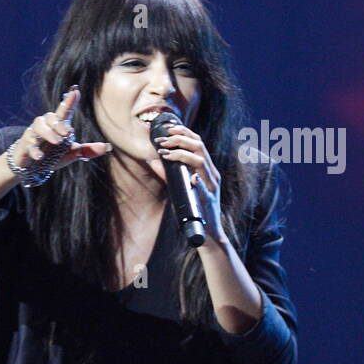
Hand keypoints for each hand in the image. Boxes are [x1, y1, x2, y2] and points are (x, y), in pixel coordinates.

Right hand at [14, 86, 111, 170]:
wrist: (31, 167)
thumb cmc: (52, 156)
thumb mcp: (71, 154)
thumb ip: (87, 151)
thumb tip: (107, 147)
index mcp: (58, 125)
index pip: (64, 110)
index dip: (70, 100)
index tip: (75, 90)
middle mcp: (46, 126)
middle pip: (51, 117)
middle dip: (59, 124)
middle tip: (67, 133)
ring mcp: (34, 134)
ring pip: (38, 126)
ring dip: (48, 133)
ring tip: (57, 142)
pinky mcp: (24, 145)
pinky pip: (29, 144)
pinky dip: (34, 150)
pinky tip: (39, 157)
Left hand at [155, 124, 224, 243]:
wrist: (208, 234)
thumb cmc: (194, 210)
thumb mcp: (180, 188)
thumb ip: (169, 174)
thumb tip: (152, 160)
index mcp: (207, 169)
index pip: (198, 143)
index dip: (184, 132)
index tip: (168, 128)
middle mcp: (211, 175)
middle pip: (200, 148)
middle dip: (180, 139)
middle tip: (162, 140)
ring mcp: (211, 187)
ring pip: (201, 163)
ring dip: (182, 155)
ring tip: (165, 153)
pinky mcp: (209, 201)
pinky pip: (205, 189)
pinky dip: (198, 182)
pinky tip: (192, 179)